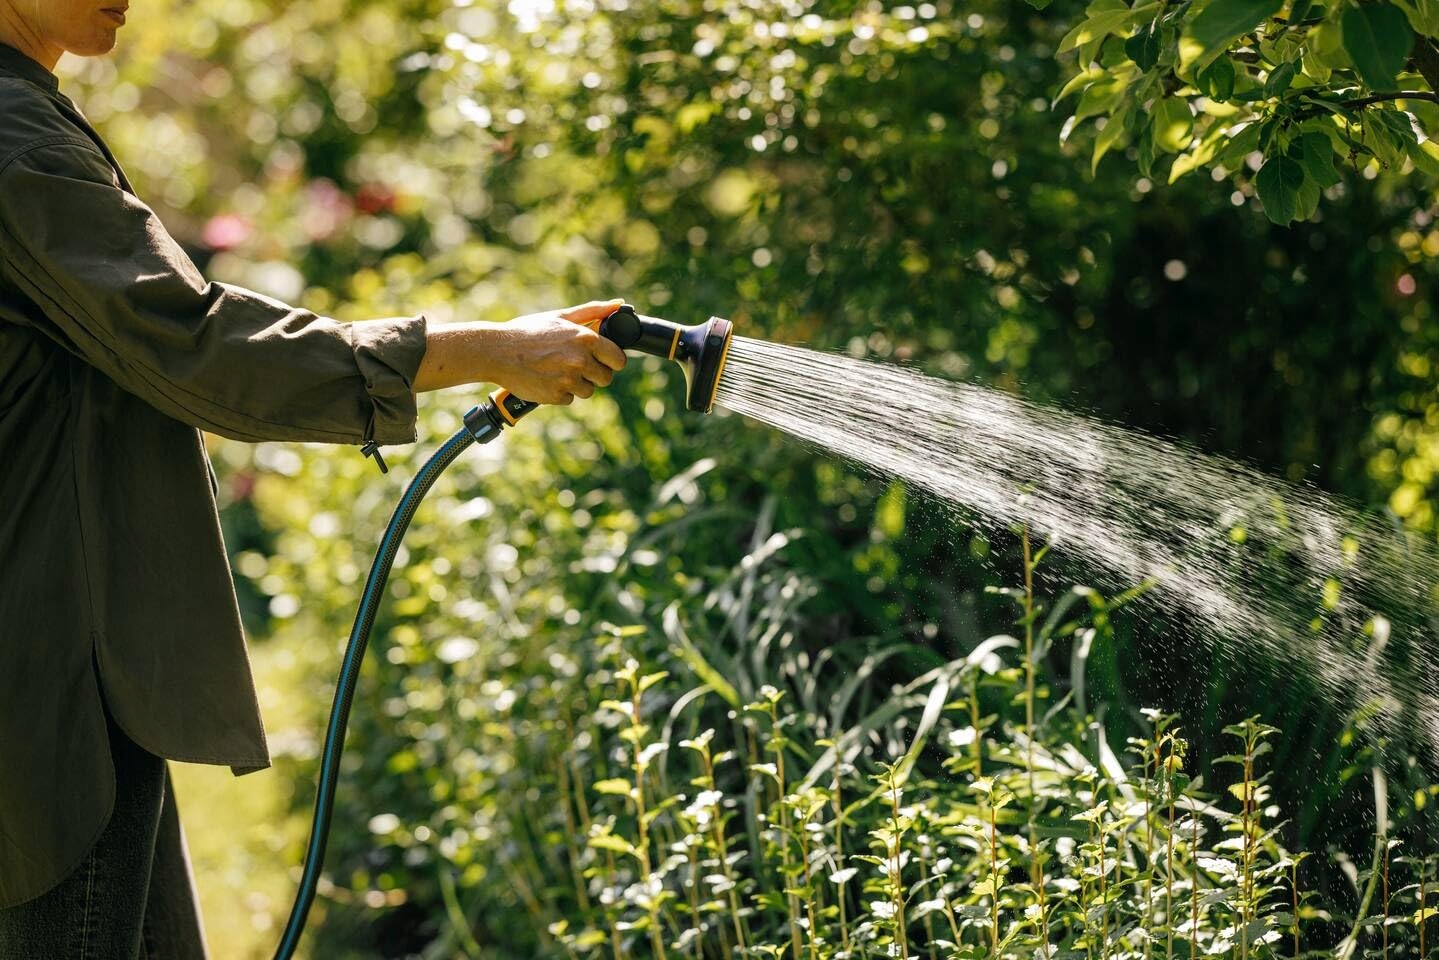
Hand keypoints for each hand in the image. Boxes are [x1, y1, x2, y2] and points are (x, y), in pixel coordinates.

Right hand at [413, 299, 629, 399]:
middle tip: (573, 364)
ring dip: (576, 384)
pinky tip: (546, 378)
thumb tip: (619, 305)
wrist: (497, 352)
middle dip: (593, 373)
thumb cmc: (529, 331)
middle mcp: (580, 360)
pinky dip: (559, 392)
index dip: (611, 360)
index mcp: (585, 339)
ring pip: (588, 391)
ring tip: (556, 370)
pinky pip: (569, 399)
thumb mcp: (560, 316)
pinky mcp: (556, 396)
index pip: (618, 359)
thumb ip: (593, 311)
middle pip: (605, 378)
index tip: (601, 359)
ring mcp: (568, 380)